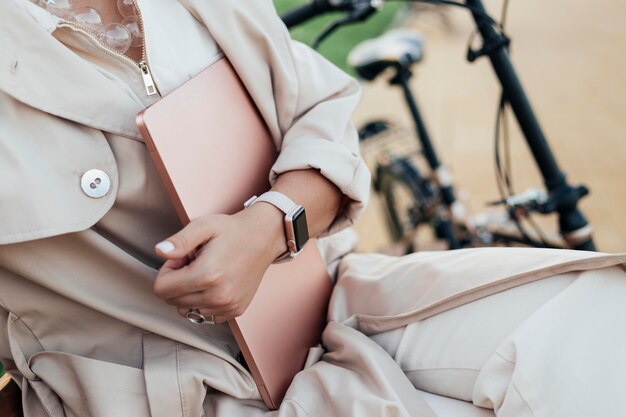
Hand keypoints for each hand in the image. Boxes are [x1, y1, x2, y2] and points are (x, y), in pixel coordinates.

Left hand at [153, 203, 285, 322]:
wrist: (264, 237)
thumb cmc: (232, 230)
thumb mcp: (203, 226)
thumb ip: (180, 241)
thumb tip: (160, 251)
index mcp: (207, 275)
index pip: (161, 289)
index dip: (167, 271)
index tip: (182, 259)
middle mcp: (218, 296)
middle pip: (172, 301)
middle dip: (178, 282)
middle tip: (195, 263)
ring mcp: (228, 306)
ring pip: (187, 310)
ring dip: (191, 293)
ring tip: (207, 272)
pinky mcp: (235, 310)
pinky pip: (205, 315)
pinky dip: (204, 301)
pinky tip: (216, 282)